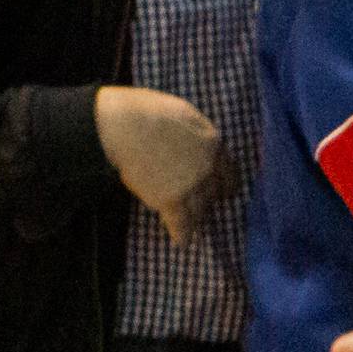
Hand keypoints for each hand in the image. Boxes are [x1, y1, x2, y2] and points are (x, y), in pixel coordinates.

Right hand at [95, 85, 225, 242]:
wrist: (123, 125)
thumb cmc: (145, 110)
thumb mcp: (181, 113)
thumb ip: (193, 131)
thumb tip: (192, 138)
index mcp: (212, 141)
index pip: (229, 169)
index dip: (225, 182)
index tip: (225, 190)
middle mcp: (207, 166)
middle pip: (214, 191)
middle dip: (209, 199)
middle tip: (203, 207)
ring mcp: (190, 185)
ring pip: (199, 210)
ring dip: (195, 218)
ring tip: (192, 226)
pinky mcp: (172, 200)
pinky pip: (181, 224)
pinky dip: (182, 234)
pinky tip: (181, 242)